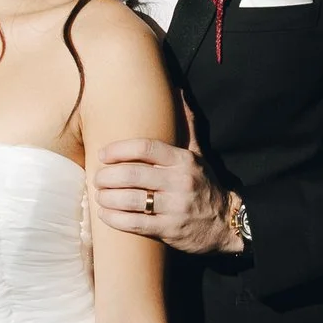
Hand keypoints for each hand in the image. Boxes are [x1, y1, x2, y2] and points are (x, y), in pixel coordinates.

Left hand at [94, 139, 241, 255]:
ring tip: (98, 195)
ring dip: (107, 198)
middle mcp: (179, 182)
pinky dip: (115, 219)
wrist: (226, 222)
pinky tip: (104, 215)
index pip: (146, 147)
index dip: (119, 149)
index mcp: (183, 160)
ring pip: (130, 200)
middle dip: (108, 176)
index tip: (103, 154)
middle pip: (133, 174)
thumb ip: (187, 126)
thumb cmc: (204, 185)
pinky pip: (135, 223)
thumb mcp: (198, 155)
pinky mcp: (170, 229)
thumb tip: (178, 94)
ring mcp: (175, 207)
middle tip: (96, 177)